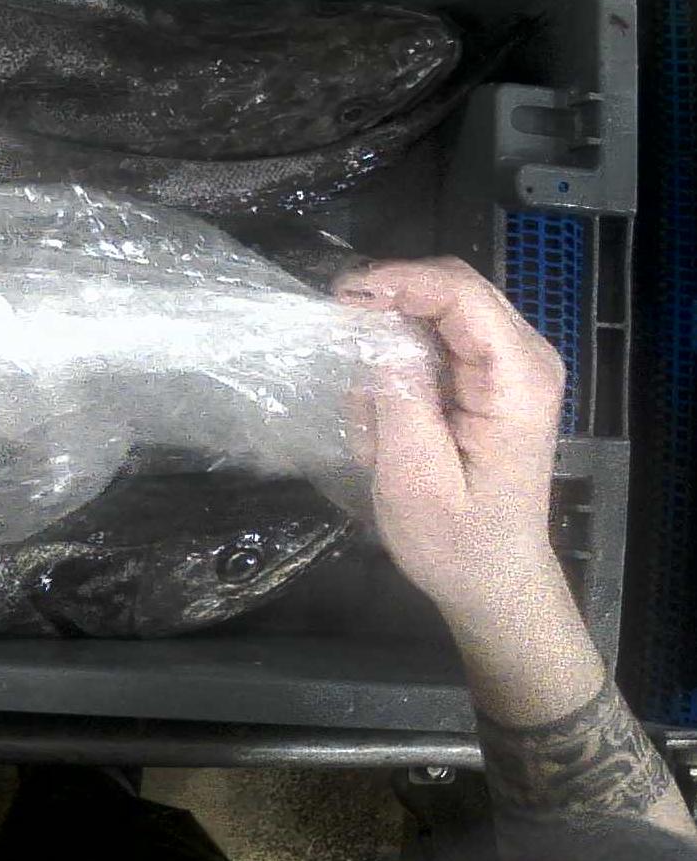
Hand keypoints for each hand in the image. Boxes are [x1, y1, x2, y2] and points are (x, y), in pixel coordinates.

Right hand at [333, 257, 565, 617]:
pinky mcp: (486, 379)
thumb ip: (399, 395)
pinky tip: (386, 423)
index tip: (340, 297)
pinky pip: (432, 343)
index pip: (461, 294)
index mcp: (517, 379)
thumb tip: (374, 331)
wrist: (491, 579)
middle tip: (337, 343)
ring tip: (371, 421)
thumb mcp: (415, 475)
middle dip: (387, 309)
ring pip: (434, 313)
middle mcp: (522, 358)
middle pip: (451, 288)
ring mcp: (506, 366)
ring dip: (388, 351)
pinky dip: (396, 371)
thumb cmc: (455, 539)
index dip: (399, 280)